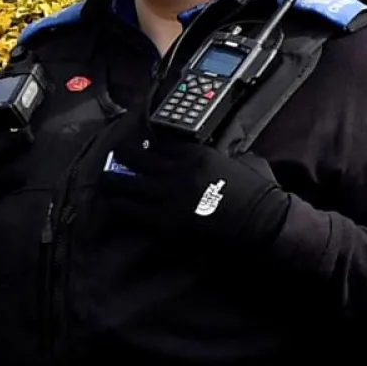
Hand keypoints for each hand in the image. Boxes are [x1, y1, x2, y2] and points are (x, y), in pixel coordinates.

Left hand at [103, 137, 291, 254]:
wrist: (261, 223)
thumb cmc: (257, 191)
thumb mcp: (240, 160)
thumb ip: (219, 155)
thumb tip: (209, 156)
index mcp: (196, 154)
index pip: (156, 142)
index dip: (142, 142)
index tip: (136, 144)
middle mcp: (176, 172)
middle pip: (132, 158)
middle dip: (119, 156)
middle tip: (114, 158)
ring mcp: (168, 197)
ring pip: (122, 185)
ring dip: (111, 182)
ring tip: (105, 183)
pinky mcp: (164, 222)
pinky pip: (129, 212)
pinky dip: (118, 208)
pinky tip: (112, 207)